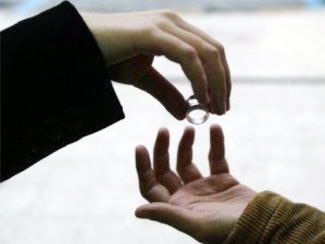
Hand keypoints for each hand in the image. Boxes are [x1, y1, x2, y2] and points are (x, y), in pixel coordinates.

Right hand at [82, 10, 230, 117]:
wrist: (78, 47)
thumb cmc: (109, 59)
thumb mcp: (144, 79)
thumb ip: (166, 93)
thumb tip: (184, 113)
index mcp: (175, 29)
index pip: (211, 51)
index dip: (221, 78)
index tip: (221, 103)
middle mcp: (174, 22)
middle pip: (216, 51)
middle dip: (223, 82)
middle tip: (223, 110)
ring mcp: (165, 24)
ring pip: (207, 53)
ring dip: (216, 83)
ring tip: (216, 109)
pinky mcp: (153, 32)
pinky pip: (188, 56)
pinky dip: (199, 79)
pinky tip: (201, 100)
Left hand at [135, 124, 255, 242]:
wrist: (264, 226)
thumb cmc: (228, 231)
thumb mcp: (196, 224)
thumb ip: (167, 215)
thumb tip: (137, 211)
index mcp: (176, 207)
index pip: (151, 185)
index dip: (143, 168)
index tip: (140, 146)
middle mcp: (187, 196)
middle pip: (166, 169)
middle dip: (162, 149)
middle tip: (163, 130)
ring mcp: (204, 187)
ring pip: (187, 161)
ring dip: (185, 144)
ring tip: (188, 128)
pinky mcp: (223, 180)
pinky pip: (215, 157)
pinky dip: (216, 143)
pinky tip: (215, 129)